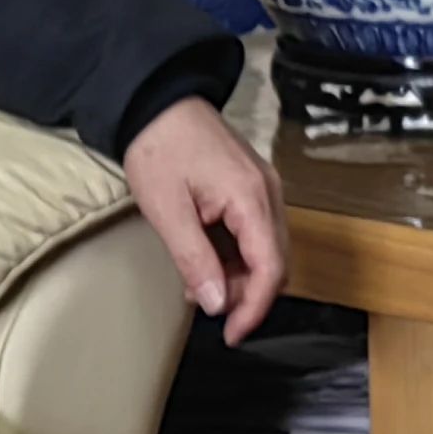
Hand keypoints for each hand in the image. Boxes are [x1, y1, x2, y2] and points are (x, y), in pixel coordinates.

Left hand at [121, 96, 286, 342]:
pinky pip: (256, 232)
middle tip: (208, 309)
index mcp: (252, 197)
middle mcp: (268, 193)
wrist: (157, 100)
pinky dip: (236, 255)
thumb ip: (195, 259)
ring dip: (239, 276)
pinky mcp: (252, 185)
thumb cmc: (160, 147)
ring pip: (266, 249)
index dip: (254, 308)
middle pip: (275, 262)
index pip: (270, 268)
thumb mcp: (168, 210)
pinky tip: (205, 259)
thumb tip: (217, 303)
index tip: (232, 333)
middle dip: (245, 294)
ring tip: (197, 282)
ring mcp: (263, 187)